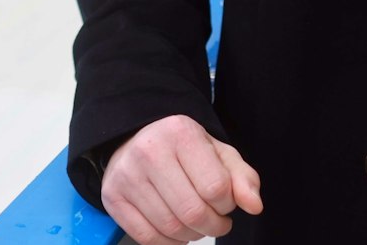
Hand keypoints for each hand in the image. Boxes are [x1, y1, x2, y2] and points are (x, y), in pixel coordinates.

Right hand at [101, 114, 262, 243]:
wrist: (137, 140)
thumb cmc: (183, 150)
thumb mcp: (219, 154)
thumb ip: (243, 179)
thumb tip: (254, 206)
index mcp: (180, 133)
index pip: (216, 187)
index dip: (228, 204)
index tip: (224, 200)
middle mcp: (149, 151)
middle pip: (193, 212)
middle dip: (213, 226)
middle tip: (216, 221)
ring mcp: (127, 175)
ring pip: (171, 227)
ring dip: (192, 236)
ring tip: (196, 224)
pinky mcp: (112, 197)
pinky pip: (147, 238)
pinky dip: (169, 243)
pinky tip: (176, 231)